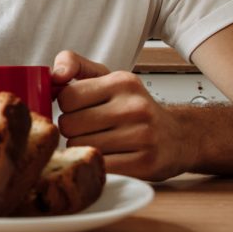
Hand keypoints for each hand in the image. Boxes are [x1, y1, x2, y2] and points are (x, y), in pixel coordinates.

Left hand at [51, 50, 194, 181]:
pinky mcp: (145, 163)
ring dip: (84, 148)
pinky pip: (99, 167)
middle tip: (90, 129)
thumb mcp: (107, 78)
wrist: (178, 138)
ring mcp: (142, 135)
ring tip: (102, 142)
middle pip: (69, 124)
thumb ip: (75, 65)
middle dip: (72, 129)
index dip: (67, 107)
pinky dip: (98, 164)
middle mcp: (134, 106)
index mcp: (122, 82)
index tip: (80, 109)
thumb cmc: (133, 108)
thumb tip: (54, 74)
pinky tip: (112, 157)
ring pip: (80, 147)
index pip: (66, 97)